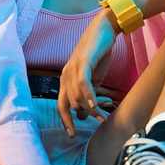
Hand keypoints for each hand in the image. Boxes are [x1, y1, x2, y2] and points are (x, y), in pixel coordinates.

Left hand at [58, 9, 119, 136]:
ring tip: (100, 118)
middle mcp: (65, 75)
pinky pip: (83, 83)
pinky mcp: (82, 62)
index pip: (61, 104)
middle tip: (82, 132)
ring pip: (76, 95)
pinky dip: (88, 96)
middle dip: (73, 120)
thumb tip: (85, 114)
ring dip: (88, 109)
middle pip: (65, 103)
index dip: (65, 120)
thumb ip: (88, 95)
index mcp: (66, 79)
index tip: (71, 134)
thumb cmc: (99, 55)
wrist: (104, 30)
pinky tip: (94, 106)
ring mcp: (72, 68)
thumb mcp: (93, 79)